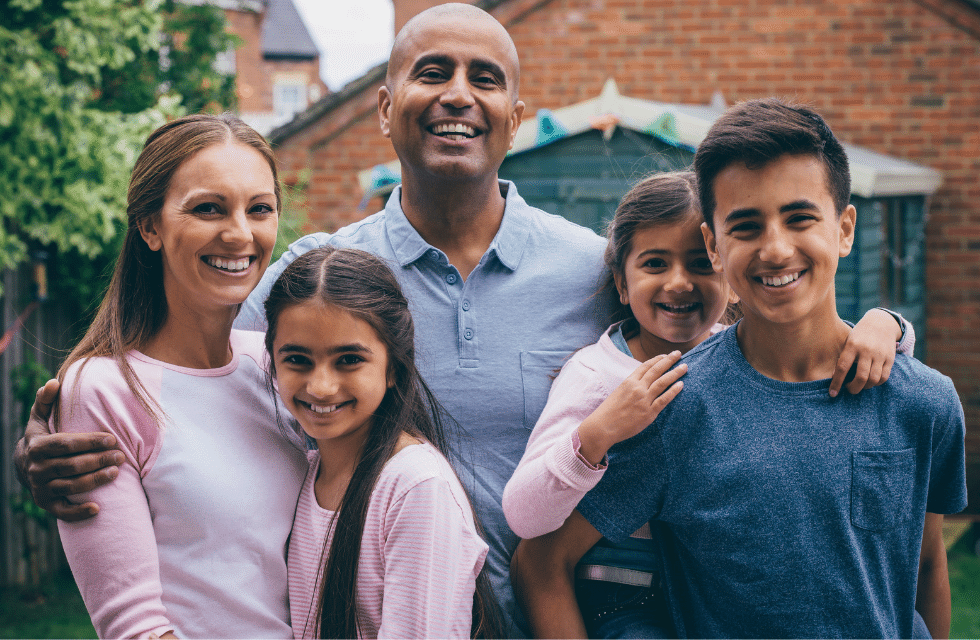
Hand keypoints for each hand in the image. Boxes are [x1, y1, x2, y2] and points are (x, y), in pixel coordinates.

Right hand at [14, 379, 124, 520]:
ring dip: (95, 481)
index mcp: (38, 447)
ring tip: (117, 472)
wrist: (23, 466)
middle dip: (98, 460)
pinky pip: (63, 512)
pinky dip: (79, 512)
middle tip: (121, 456)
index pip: (66, 444)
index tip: (112, 438)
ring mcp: (41, 488)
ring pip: (71, 486)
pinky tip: (98, 508)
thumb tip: (53, 381)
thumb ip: (45, 401)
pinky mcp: (46, 504)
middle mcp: (37, 469)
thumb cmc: (41, 438)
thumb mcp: (39, 419)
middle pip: (71, 466)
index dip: (90, 441)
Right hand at [578, 352, 685, 464]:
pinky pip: (664, 399)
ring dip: (675, 373)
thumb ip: (631, 386)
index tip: (666, 355)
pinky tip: (681, 385)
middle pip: (656, 370)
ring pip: (663, 382)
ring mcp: (644, 399)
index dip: (657, 359)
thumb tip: (643, 382)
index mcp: (628, 381)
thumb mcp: (618, 392)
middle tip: (678, 353)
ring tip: (684, 367)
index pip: (646, 366)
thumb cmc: (609, 411)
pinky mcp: (649, 412)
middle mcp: (637, 388)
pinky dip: (673, 391)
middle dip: (669, 360)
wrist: (603, 427)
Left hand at [830, 308, 900, 396]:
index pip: (842, 367)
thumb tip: (834, 377)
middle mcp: (866, 350)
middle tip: (849, 389)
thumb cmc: (859, 336)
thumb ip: (843, 358)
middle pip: (861, 377)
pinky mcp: (890, 358)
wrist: (880, 323)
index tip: (832, 393)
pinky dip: (876, 383)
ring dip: (865, 387)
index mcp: (852, 346)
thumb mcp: (848, 342)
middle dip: (853, 388)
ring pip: (873, 379)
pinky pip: (884, 377)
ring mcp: (880, 355)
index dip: (837, 383)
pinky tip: (870, 382)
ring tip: (859, 385)